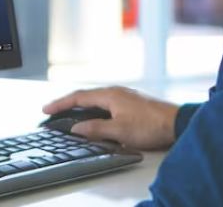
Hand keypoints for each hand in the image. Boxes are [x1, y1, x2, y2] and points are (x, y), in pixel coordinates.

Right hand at [43, 86, 179, 150]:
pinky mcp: (131, 103)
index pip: (78, 97)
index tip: (46, 109)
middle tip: (53, 111)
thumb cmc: (150, 125)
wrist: (176, 122)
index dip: (60, 104)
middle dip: (67, 103)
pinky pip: (106, 102)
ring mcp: (124, 96)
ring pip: (96, 99)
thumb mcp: (119, 131)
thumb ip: (95, 129)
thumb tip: (76, 129)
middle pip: (85, 96)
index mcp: (109, 95)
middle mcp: (116, 91)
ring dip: (81, 105)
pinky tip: (95, 115)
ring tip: (69, 113)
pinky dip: (94, 108)